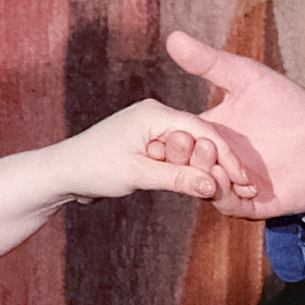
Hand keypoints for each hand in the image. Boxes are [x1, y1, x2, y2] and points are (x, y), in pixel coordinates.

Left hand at [50, 97, 250, 203]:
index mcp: (154, 113)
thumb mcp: (137, 174)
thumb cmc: (92, 168)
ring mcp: (152, 130)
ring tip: (230, 191)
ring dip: (207, 170)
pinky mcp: (147, 145)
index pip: (202, 130)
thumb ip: (176, 178)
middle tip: (243, 188)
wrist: (61, 174)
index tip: (242, 179)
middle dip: (221, 164)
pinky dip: (190, 172)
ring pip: (190, 149)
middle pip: (200, 138)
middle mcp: (155, 115)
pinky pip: (177, 158)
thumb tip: (212, 185)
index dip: (225, 156)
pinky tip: (206, 188)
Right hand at [160, 32, 304, 217]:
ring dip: (201, 172)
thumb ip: (210, 62)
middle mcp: (215, 160)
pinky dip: (222, 192)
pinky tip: (229, 177)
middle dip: (180, 154)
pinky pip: (226, 203)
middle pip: (183, 164)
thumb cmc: (291, 106)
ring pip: (201, 185)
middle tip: (187, 140)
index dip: (166, 134)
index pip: (175, 136)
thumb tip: (173, 36)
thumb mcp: (248, 78)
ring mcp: (230, 183)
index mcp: (208, 132)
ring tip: (209, 155)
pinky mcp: (249, 204)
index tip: (162, 128)